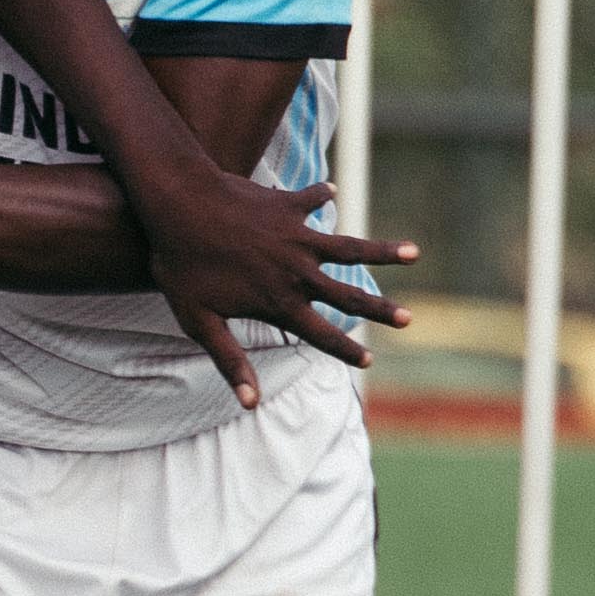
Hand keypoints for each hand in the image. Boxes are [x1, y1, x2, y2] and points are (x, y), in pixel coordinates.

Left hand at [132, 166, 417, 408]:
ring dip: (384, 251)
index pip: (321, 334)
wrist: (180, 205)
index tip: (368, 362)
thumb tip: (250, 404)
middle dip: (380, 309)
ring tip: (414, 252)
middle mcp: (297, 272)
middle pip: (349, 296)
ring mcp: (297, 237)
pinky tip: (329, 191)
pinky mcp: (287, 206)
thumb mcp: (200, 322)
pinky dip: (320, 196)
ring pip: (351, 247)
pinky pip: (312, 201)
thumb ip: (230, 361)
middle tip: (408, 318)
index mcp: (279, 303)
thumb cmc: (181, 266)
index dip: (346, 351)